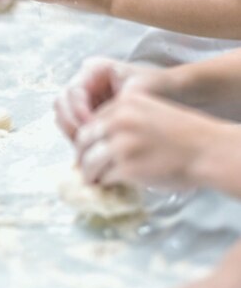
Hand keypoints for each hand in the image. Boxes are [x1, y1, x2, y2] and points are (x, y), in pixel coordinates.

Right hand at [55, 57, 166, 143]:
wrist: (169, 93)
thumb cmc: (157, 85)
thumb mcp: (141, 89)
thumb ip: (119, 101)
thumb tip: (99, 118)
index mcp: (94, 69)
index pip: (73, 91)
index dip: (78, 110)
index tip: (92, 126)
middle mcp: (84, 82)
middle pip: (61, 104)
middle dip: (70, 123)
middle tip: (86, 140)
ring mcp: (84, 99)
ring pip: (63, 117)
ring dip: (72, 133)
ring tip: (89, 147)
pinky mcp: (87, 114)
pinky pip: (73, 128)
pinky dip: (80, 139)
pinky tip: (93, 149)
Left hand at [76, 91, 227, 188]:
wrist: (206, 150)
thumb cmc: (184, 134)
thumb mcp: (150, 112)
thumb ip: (124, 119)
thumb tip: (101, 139)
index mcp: (124, 103)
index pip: (91, 121)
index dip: (87, 139)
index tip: (86, 149)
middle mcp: (118, 121)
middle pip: (84, 140)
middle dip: (81, 155)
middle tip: (83, 167)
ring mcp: (120, 145)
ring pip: (89, 161)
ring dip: (88, 173)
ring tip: (92, 179)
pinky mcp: (126, 168)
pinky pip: (104, 177)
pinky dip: (104, 183)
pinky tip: (108, 184)